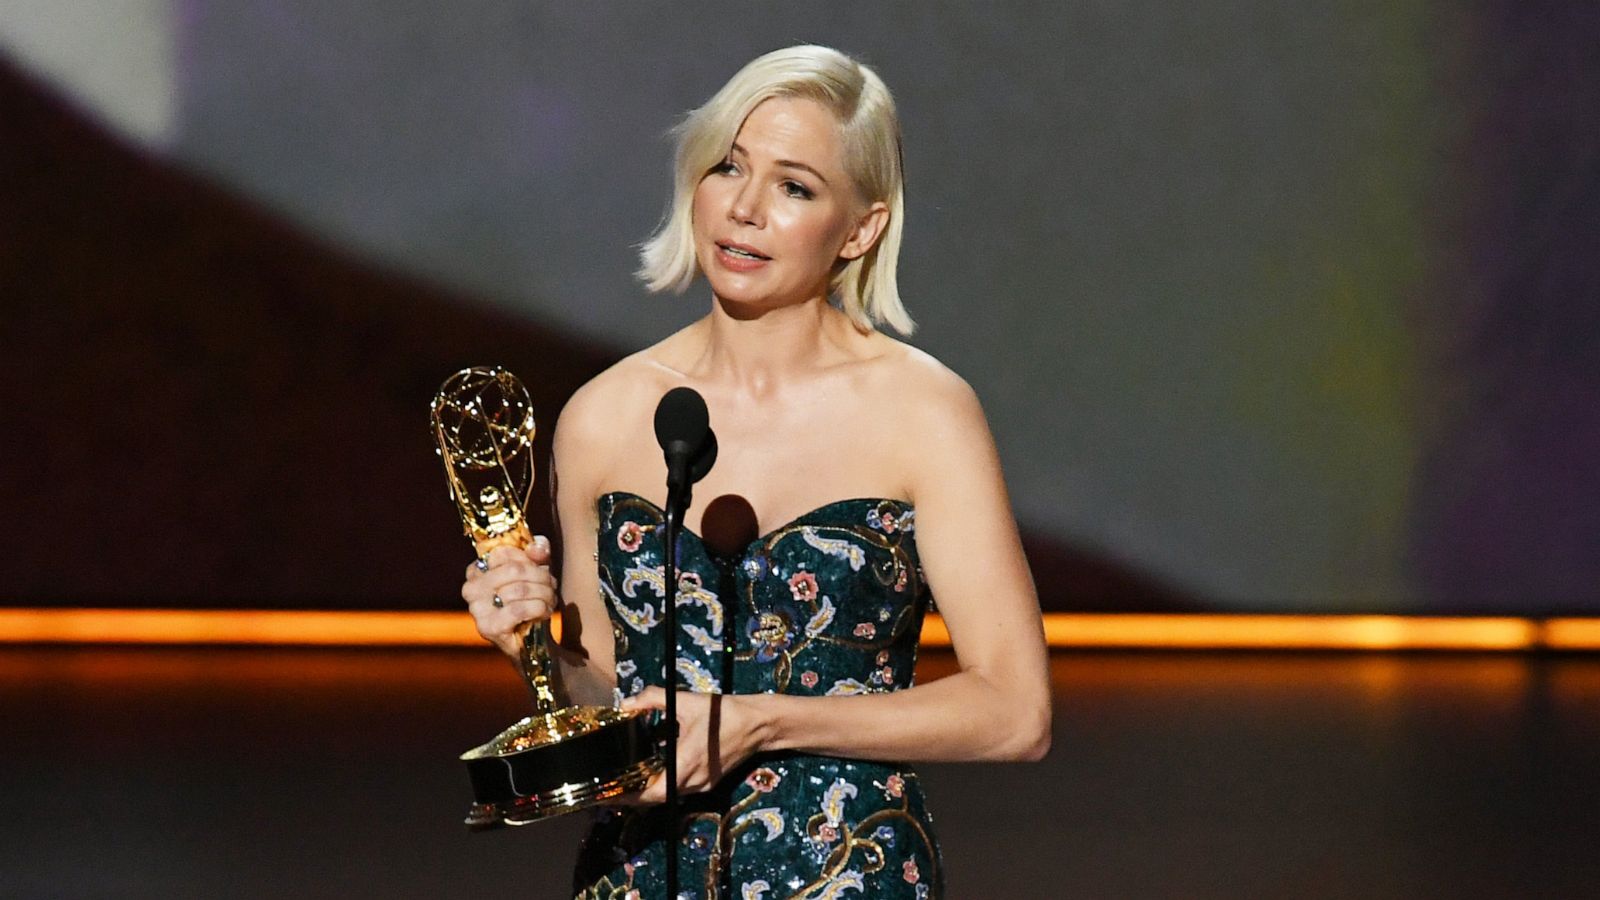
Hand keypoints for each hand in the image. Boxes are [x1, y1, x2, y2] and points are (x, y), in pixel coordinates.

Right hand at [460, 535, 557, 657]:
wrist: (534, 640)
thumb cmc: (531, 599)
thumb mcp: (537, 569)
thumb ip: (537, 551)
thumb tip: (537, 548)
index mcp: (476, 571)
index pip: (504, 552)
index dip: (529, 559)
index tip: (541, 569)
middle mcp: (470, 589)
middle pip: (514, 570)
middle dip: (541, 577)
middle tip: (552, 586)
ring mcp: (477, 610)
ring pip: (520, 589)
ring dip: (545, 594)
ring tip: (550, 600)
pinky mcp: (489, 628)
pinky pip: (520, 609)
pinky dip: (539, 609)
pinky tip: (544, 612)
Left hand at [618, 687, 770, 803]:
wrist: (758, 724)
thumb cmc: (723, 713)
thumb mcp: (685, 701)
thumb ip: (652, 699)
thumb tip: (626, 703)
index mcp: (685, 764)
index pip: (651, 794)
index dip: (628, 798)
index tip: (607, 795)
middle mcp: (694, 781)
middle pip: (656, 799)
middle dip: (633, 796)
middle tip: (611, 787)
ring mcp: (704, 784)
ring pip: (669, 795)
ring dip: (648, 791)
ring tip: (628, 780)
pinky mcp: (710, 782)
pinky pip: (681, 789)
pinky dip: (664, 785)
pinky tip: (655, 771)